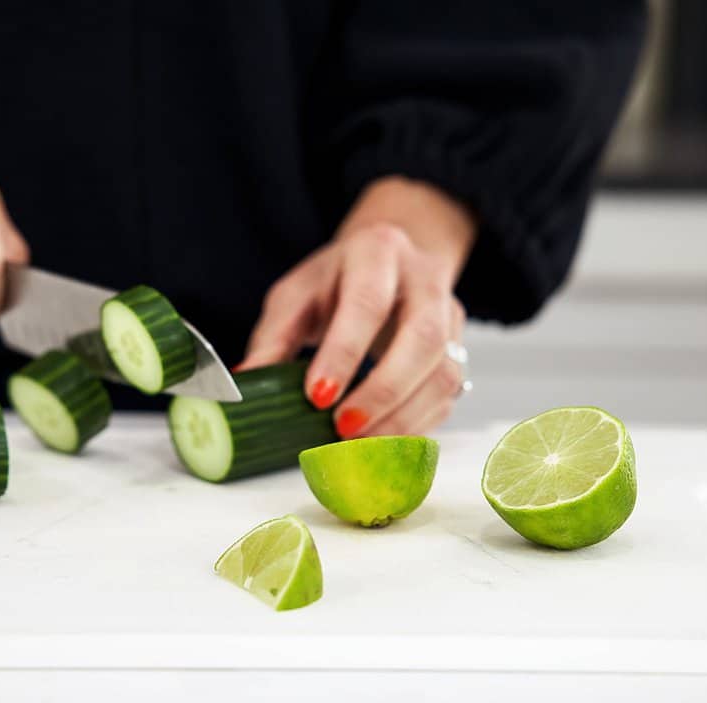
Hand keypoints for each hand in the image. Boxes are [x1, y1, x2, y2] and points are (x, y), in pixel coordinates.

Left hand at [239, 178, 475, 437]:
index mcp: (377, 252)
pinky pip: (448, 396)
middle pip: (422, 339)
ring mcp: (451, 317)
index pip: (368, 302)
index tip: (317, 397)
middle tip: (344, 429)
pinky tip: (383, 444)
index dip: (345, 353)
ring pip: (444, 372)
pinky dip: (416, 426)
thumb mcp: (296, 295)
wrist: (391, 263)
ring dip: (403, 418)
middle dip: (383, 392)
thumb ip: (274, 339)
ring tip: (359, 446)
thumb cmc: (337, 283)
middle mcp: (424, 280)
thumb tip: (247, 384)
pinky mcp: (460, 352)